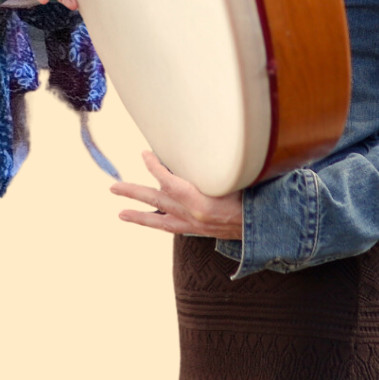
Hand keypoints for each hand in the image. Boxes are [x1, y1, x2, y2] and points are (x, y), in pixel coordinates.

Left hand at [113, 151, 242, 238]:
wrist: (266, 228)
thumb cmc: (255, 197)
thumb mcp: (235, 179)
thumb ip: (213, 168)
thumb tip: (203, 148)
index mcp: (202, 202)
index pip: (169, 181)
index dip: (154, 167)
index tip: (144, 154)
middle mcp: (194, 216)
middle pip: (157, 200)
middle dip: (133, 192)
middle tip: (112, 187)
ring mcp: (194, 225)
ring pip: (160, 218)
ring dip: (139, 215)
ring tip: (120, 213)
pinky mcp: (198, 231)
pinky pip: (172, 228)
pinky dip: (157, 223)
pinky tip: (146, 221)